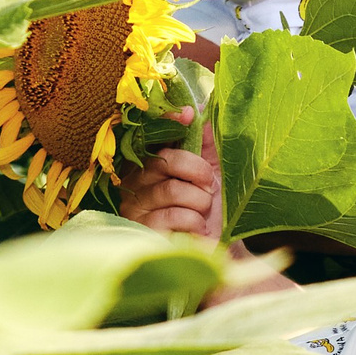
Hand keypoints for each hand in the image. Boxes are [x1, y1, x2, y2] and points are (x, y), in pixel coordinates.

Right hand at [115, 108, 220, 241]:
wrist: (219, 246)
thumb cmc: (212, 207)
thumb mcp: (213, 169)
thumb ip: (207, 141)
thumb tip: (203, 108)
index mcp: (152, 162)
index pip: (152, 134)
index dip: (168, 121)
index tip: (188, 114)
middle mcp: (137, 181)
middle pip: (166, 160)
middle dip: (198, 171)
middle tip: (210, 186)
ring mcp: (136, 207)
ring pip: (172, 190)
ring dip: (200, 201)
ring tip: (204, 211)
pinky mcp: (142, 231)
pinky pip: (173, 216)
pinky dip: (195, 222)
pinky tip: (197, 229)